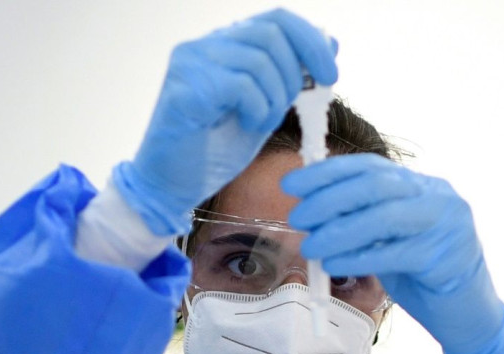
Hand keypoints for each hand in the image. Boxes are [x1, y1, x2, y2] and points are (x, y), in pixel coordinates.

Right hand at [113, 9, 337, 234]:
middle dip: (295, 74)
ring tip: (259, 123)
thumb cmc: (215, 147)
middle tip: (289, 107)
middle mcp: (204, 45)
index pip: (278, 19)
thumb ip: (290, 76)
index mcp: (225, 44)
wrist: (172, 184)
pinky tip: (246, 126)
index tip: (331, 74)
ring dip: (274, 100)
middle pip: (272, 32)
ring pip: (259, 60)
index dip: (311, 42)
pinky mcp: (184, 89)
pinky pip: (242, 86)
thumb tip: (329, 43)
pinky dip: (257, 111)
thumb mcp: (265, 107)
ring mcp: (191, 63)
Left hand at [282, 154, 503, 353]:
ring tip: (309, 246)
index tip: (291, 184)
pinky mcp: (448, 258)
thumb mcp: (389, 241)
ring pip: (384, 217)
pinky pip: (395, 254)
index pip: (370, 166)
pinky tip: (334, 264)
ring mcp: (448, 225)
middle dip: (329, 198)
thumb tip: (310, 210)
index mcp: (423, 186)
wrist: (470, 319)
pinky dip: (358, 257)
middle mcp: (439, 196)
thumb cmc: (423, 278)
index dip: (327, 172)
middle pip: (375, 185)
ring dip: (339, 230)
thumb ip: (361, 221)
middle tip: (298, 217)